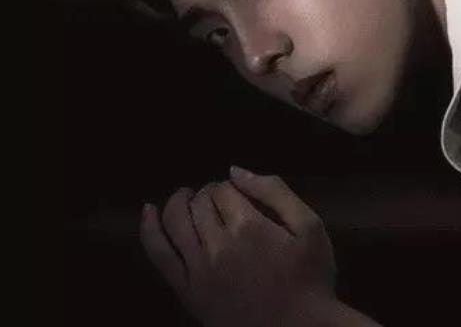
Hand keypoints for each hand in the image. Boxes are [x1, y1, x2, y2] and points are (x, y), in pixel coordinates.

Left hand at [140, 167, 337, 326]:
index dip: (231, 186)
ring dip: (180, 201)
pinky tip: (148, 210)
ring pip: (176, 221)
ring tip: (188, 196)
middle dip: (209, 193)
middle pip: (201, 201)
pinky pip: (159, 255)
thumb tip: (236, 171)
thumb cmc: (310, 277)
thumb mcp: (310, 226)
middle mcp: (218, 245)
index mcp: (249, 227)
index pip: (225, 189)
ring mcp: (199, 270)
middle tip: (222, 199)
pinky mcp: (187, 292)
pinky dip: (149, 229)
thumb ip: (275, 191)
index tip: (240, 194)